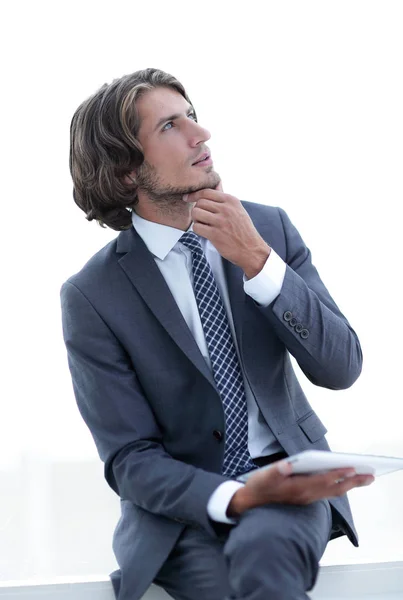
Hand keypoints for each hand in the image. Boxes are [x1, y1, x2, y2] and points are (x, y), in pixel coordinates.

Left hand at [183, 182, 270, 278]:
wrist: (251, 250)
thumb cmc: (244, 231)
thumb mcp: (238, 210)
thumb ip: (225, 200)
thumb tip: (215, 186)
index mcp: (231, 200)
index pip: (206, 192)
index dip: (194, 195)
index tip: (188, 198)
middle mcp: (226, 209)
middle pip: (199, 202)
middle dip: (197, 210)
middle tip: (201, 218)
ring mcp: (220, 222)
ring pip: (196, 213)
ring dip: (196, 219)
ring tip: (203, 224)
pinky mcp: (215, 234)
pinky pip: (196, 227)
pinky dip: (198, 230)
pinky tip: (204, 233)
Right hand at [227, 460, 374, 517]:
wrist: (252, 503)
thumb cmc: (258, 486)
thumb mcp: (263, 476)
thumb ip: (276, 470)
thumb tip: (287, 464)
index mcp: (298, 488)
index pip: (323, 480)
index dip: (337, 474)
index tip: (352, 468)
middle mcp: (305, 495)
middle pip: (334, 489)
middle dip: (352, 482)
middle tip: (370, 477)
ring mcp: (306, 498)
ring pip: (332, 492)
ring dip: (349, 486)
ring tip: (363, 479)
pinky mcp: (305, 498)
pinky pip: (327, 494)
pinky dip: (338, 487)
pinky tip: (343, 482)